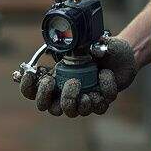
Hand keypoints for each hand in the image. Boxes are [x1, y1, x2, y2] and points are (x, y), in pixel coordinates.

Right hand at [19, 35, 137, 117]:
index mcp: (55, 78)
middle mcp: (66, 92)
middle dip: (45, 96)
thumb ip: (74, 41)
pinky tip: (105, 74)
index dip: (27, 86)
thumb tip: (66, 39)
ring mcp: (82, 99)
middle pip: (46, 106)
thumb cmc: (98, 47)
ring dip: (70, 98)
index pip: (32, 90)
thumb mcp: (84, 40)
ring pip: (70, 111)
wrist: (123, 54)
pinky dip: (103, 88)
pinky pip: (98, 106)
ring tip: (78, 82)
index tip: (32, 73)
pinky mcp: (100, 102)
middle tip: (52, 82)